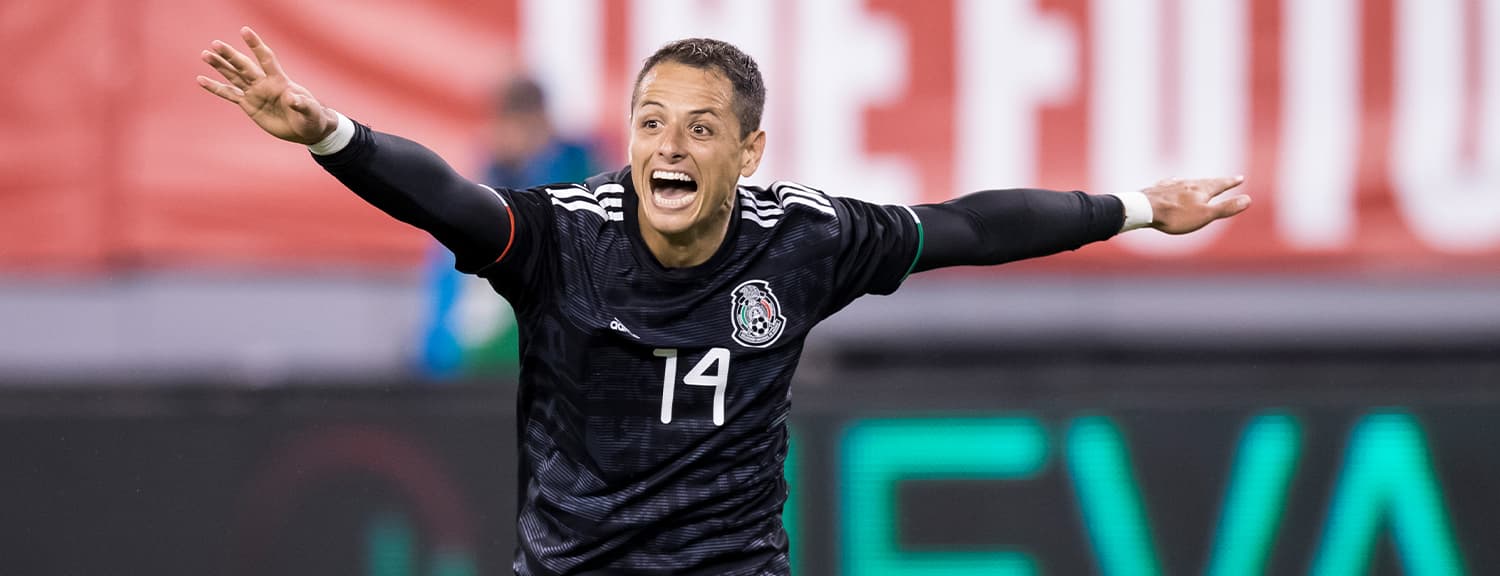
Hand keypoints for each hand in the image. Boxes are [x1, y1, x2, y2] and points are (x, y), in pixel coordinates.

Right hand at [196, 26, 336, 144]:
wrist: (306, 130)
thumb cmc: (311, 117)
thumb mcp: (309, 111)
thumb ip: (300, 103)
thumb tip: (292, 97)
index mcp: (280, 81)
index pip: (266, 59)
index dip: (256, 45)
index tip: (244, 31)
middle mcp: (264, 84)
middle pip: (244, 66)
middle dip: (230, 55)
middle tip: (215, 43)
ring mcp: (255, 93)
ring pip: (234, 76)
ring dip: (220, 66)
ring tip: (205, 54)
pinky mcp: (249, 105)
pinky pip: (229, 94)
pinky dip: (215, 88)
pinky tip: (201, 79)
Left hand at [1142, 176, 1251, 234]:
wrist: (1145, 209)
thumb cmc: (1176, 215)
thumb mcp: (1205, 215)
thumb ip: (1225, 207)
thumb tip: (1248, 199)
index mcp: (1201, 190)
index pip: (1220, 184)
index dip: (1231, 182)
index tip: (1240, 177)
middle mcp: (1188, 184)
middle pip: (1206, 181)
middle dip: (1217, 181)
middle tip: (1227, 179)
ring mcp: (1172, 185)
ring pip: (1189, 181)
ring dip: (1198, 182)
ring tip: (1203, 182)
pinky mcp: (1158, 189)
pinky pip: (1171, 183)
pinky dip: (1177, 181)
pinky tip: (1173, 179)